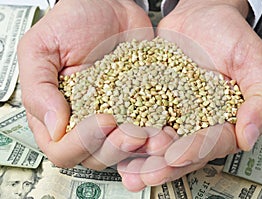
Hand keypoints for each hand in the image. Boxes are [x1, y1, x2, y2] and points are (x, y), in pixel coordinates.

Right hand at [17, 0, 153, 167]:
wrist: (109, 5)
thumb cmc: (72, 22)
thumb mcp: (41, 48)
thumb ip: (38, 89)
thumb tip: (54, 128)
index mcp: (57, 113)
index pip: (62, 150)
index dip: (81, 144)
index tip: (102, 120)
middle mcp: (84, 122)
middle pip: (95, 157)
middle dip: (115, 149)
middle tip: (133, 132)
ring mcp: (114, 118)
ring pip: (124, 151)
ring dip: (141, 149)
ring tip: (156, 135)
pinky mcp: (138, 109)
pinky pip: (148, 132)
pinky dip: (158, 136)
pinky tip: (168, 129)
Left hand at [118, 0, 261, 190]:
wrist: (198, 15)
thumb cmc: (229, 34)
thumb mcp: (253, 61)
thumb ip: (261, 99)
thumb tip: (249, 137)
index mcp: (224, 121)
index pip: (212, 144)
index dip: (195, 152)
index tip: (177, 156)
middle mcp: (196, 123)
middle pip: (180, 151)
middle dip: (162, 165)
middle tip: (144, 175)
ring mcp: (172, 114)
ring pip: (156, 142)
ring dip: (141, 158)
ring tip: (126, 171)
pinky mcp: (150, 101)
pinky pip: (138, 119)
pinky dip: (127, 131)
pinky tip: (113, 142)